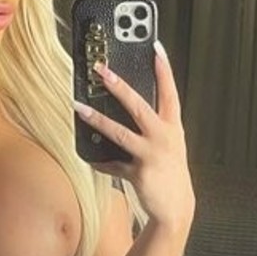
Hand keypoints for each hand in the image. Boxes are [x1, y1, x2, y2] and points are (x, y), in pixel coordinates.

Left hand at [73, 42, 193, 230]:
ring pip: (120, 132)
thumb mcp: (168, 145)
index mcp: (172, 127)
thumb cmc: (169, 173)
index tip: (155, 47)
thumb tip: (124, 110)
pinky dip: (100, 162)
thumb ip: (152, 127)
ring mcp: (151, 155)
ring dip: (97, 119)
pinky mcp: (139, 173)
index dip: (163, 70)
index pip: (170, 92)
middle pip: (139, 105)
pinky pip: (112, 165)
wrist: (176, 208)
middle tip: (101, 70)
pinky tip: (89, 157)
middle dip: (119, 86)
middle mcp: (164, 138)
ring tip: (79, 108)